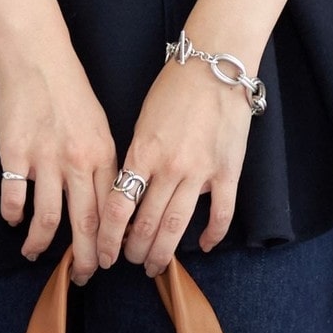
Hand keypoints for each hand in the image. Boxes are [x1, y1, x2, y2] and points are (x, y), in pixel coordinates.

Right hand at [0, 34, 118, 285]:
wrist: (36, 57)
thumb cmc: (69, 89)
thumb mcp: (99, 125)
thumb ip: (101, 163)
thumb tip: (106, 200)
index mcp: (102, 155)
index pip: (111, 211)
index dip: (110, 242)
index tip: (107, 262)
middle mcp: (77, 162)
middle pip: (85, 223)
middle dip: (86, 257)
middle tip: (82, 276)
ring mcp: (45, 159)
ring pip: (48, 218)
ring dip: (41, 243)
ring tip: (34, 254)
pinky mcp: (15, 155)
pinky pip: (15, 197)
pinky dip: (13, 214)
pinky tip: (13, 220)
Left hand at [96, 54, 249, 274]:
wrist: (216, 66)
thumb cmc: (174, 89)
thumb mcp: (141, 123)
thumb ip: (136, 160)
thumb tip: (129, 194)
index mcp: (142, 153)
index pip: (118, 208)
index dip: (108, 238)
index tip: (104, 253)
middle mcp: (169, 168)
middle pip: (146, 224)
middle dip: (134, 250)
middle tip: (130, 262)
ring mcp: (201, 172)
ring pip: (178, 226)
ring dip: (163, 252)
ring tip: (155, 265)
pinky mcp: (228, 172)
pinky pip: (221, 213)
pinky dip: (212, 235)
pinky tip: (204, 246)